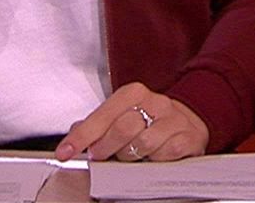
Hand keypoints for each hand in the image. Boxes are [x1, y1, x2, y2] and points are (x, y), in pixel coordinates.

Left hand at [55, 82, 208, 162]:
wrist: (188, 121)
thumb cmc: (149, 120)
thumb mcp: (121, 115)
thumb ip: (97, 124)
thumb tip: (74, 134)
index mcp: (133, 93)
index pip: (102, 115)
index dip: (81, 136)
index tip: (65, 152)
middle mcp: (155, 102)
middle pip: (123, 129)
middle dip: (106, 148)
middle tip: (101, 156)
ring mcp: (174, 119)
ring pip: (143, 144)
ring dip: (130, 156)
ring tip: (129, 155)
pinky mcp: (188, 137)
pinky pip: (164, 155)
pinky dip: (153, 161)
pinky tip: (152, 157)